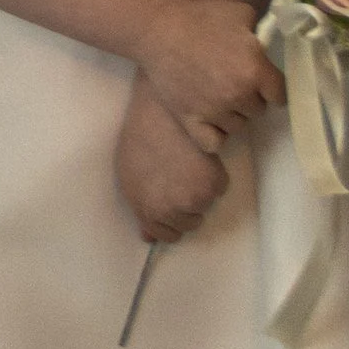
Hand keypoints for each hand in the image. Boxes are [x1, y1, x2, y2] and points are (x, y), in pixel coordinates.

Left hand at [115, 81, 228, 246]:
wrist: (160, 111)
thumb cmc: (140, 139)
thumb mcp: (129, 176)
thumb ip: (140, 208)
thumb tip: (148, 236)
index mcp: (146, 211)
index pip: (166, 236)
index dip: (169, 220)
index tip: (171, 203)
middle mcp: (170, 212)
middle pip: (188, 224)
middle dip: (185, 206)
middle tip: (178, 177)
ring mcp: (193, 201)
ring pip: (205, 205)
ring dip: (199, 190)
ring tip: (186, 163)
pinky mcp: (213, 185)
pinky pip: (218, 188)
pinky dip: (213, 176)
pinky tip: (198, 157)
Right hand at [137, 0, 281, 155]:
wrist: (159, 30)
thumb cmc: (201, 17)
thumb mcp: (241, 13)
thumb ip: (260, 33)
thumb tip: (266, 44)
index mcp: (255, 70)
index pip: (280, 95)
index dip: (272, 88)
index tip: (264, 83)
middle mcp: (238, 95)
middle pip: (258, 111)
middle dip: (251, 98)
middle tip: (235, 83)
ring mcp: (215, 111)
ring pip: (238, 127)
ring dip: (233, 114)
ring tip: (220, 98)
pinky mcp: (192, 120)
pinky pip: (214, 143)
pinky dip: (216, 136)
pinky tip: (212, 122)